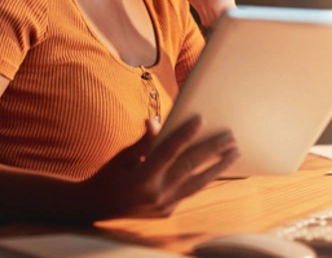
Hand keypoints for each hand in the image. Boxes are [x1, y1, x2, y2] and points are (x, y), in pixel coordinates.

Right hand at [76, 116, 238, 220]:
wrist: (96, 207)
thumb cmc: (109, 176)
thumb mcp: (122, 156)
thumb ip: (143, 142)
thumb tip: (157, 123)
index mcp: (142, 178)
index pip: (168, 152)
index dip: (185, 134)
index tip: (201, 120)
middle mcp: (156, 195)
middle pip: (189, 168)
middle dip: (212, 151)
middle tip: (230, 137)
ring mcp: (164, 206)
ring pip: (197, 183)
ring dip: (217, 167)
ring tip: (234, 153)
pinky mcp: (168, 211)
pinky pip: (189, 191)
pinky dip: (203, 178)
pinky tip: (216, 167)